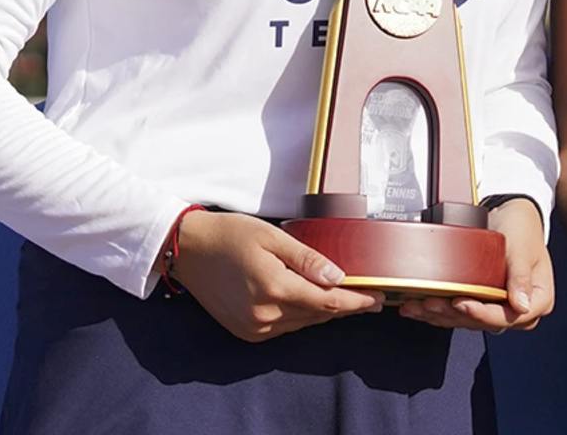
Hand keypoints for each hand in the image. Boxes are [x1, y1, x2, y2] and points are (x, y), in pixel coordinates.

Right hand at [170, 210, 382, 341]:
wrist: (188, 249)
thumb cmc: (230, 234)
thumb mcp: (272, 236)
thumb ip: (307, 259)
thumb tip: (339, 277)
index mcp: (274, 288)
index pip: (327, 303)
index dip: (356, 302)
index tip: (378, 299)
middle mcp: (264, 315)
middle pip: (318, 316)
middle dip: (345, 307)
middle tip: (370, 297)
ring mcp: (253, 327)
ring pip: (302, 324)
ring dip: (324, 313)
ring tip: (346, 299)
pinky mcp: (245, 332)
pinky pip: (284, 328)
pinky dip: (301, 317)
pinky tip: (311, 304)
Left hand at [398, 198, 553, 331]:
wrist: (513, 212)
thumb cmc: (522, 227)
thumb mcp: (522, 249)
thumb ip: (521, 276)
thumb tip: (522, 306)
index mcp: (539, 300)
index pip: (508, 316)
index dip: (482, 313)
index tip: (460, 303)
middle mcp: (520, 310)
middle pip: (485, 321)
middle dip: (454, 314)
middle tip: (430, 303)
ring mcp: (502, 308)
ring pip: (469, 320)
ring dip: (442, 315)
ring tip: (418, 306)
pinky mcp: (485, 302)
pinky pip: (462, 313)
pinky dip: (441, 311)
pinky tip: (420, 308)